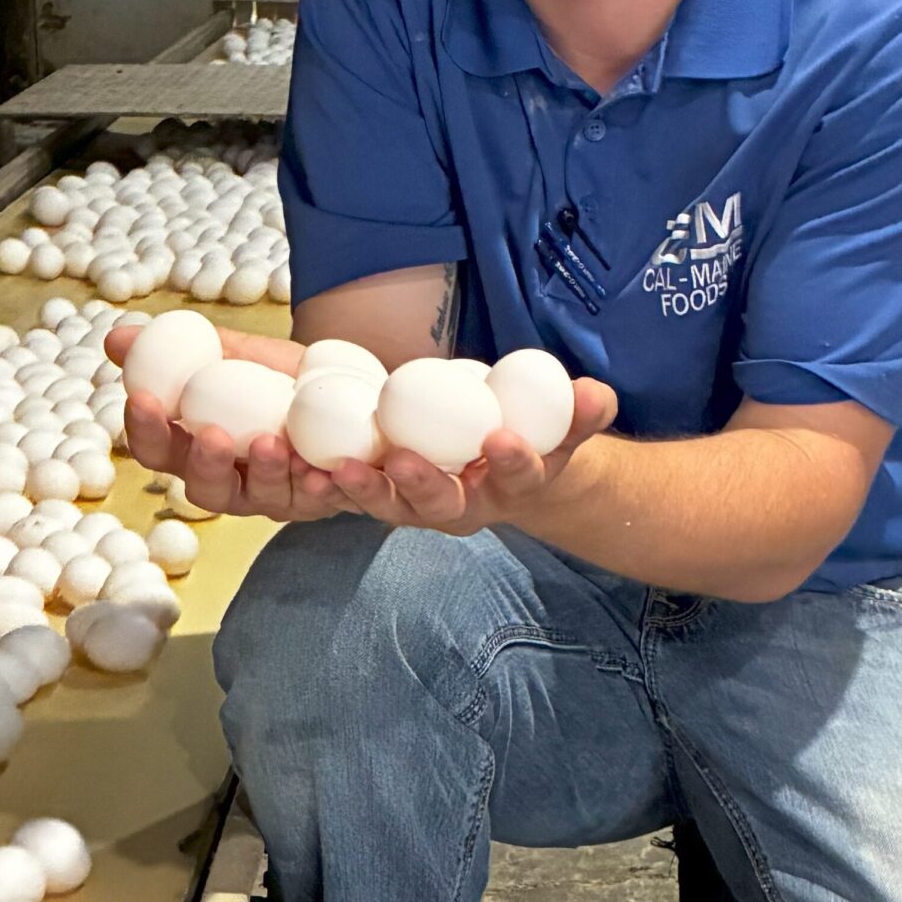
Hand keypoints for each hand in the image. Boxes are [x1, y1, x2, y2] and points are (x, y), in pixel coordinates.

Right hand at [105, 319, 347, 523]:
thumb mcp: (244, 355)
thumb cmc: (289, 381)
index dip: (147, 431)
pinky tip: (324, 469)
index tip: (143, 399)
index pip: (160, 452)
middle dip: (206, 466)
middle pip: (206, 491)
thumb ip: (190, 349)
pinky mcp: (327, 500)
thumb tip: (117, 338)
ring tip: (271, 443)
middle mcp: (237, 482)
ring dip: (265, 473)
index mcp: (203, 449)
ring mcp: (281, 496)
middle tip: (212, 436)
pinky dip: (323, 486)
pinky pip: (323, 501)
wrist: (358, 393)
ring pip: (264, 500)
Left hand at [326, 377, 617, 537]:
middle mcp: (463, 506)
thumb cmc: (533, 438)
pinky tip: (304, 468)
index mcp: (512, 488)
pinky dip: (330, 485)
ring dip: (365, 490)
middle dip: (423, 486)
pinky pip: (354, 494)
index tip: (505, 440)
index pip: (516, 480)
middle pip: (441, 506)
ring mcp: (419, 505)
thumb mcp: (565, 425)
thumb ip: (582, 411)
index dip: (513, 464)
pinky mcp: (383, 493)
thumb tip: (598, 394)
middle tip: (405, 460)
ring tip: (341, 469)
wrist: (505, 465)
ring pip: (391, 507)